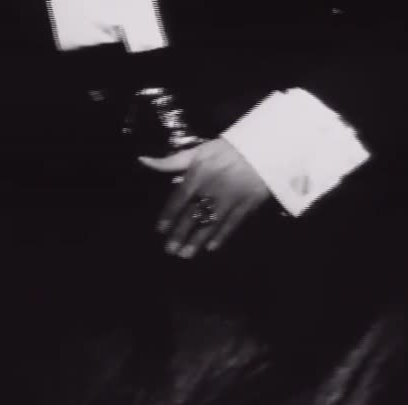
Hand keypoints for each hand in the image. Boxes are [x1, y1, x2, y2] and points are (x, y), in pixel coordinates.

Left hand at [139, 138, 270, 258]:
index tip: (160, 230)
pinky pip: (232, 224)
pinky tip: (211, 247)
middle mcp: (212, 189)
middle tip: (170, 250)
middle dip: (180, 234)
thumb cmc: (227, 149)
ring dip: (197, 240)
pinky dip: (221, 236)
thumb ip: (172, 161)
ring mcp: (230, 198)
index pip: (178, 198)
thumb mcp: (198, 151)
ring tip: (186, 255)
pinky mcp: (247, 204)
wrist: (264, 146)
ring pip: (210, 223)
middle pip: (192, 215)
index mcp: (198, 174)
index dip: (169, 215)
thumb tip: (143, 161)